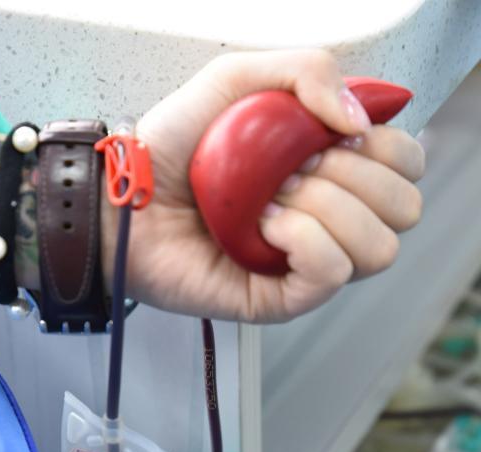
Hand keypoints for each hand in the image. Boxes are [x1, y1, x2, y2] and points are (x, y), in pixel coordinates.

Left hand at [110, 49, 424, 322]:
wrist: (127, 198)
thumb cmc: (175, 148)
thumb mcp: (237, 81)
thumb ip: (308, 72)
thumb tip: (361, 123)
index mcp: (332, 171)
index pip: (406, 166)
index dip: (386, 147)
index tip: (331, 137)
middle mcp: (330, 220)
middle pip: (404, 209)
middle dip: (354, 178)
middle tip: (292, 170)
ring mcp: (309, 262)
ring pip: (379, 247)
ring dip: (329, 210)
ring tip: (274, 200)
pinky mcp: (283, 297)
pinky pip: (332, 273)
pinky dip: (304, 239)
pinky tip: (265, 227)